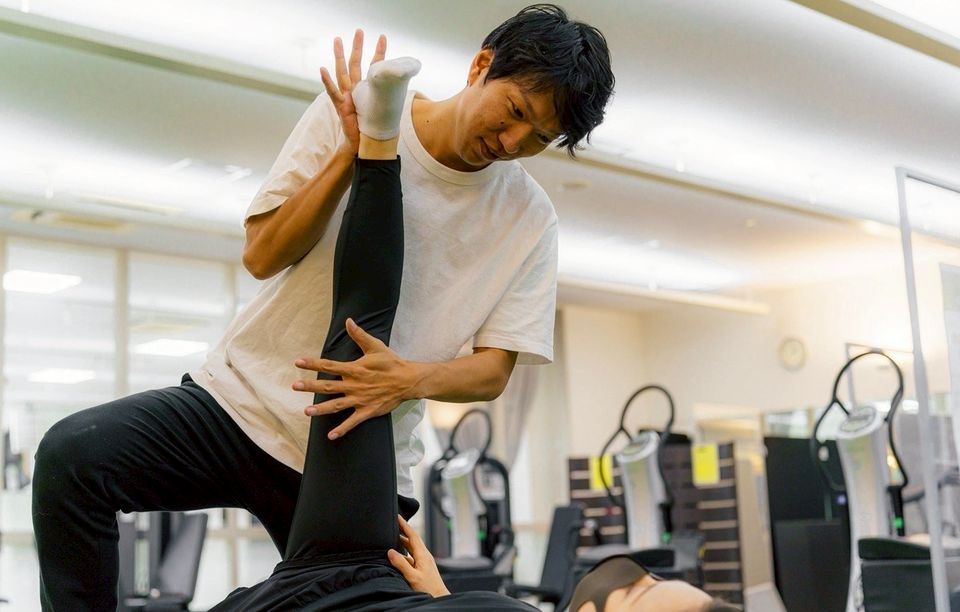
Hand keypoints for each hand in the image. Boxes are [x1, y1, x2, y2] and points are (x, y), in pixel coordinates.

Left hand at [294, 318, 422, 438]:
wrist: (408, 380)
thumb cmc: (391, 362)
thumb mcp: (375, 346)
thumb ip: (359, 335)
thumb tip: (348, 321)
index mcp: (355, 369)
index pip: (329, 365)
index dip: (313, 363)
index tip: (298, 362)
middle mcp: (354, 385)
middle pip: (328, 385)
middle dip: (310, 386)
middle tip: (294, 386)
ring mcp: (360, 399)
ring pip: (336, 405)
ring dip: (321, 409)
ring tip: (306, 411)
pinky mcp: (367, 410)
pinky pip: (352, 422)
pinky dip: (342, 429)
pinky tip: (330, 436)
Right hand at [320, 29, 386, 154]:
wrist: (365, 145)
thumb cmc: (374, 127)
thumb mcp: (385, 108)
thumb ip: (391, 96)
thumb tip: (408, 86)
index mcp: (365, 89)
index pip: (372, 67)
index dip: (378, 53)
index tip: (382, 38)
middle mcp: (354, 90)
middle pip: (354, 64)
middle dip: (357, 47)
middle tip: (358, 31)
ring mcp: (346, 97)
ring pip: (342, 73)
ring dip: (339, 56)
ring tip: (337, 40)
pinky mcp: (341, 107)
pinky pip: (332, 93)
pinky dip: (327, 82)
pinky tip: (323, 70)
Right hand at [387, 515, 449, 596]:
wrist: (439, 597)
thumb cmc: (429, 589)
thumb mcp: (413, 576)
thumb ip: (401, 564)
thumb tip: (390, 551)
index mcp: (423, 554)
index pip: (413, 535)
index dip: (404, 525)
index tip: (398, 516)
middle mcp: (424, 555)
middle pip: (412, 539)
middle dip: (403, 530)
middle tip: (393, 523)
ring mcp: (424, 561)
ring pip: (412, 548)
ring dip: (403, 541)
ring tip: (393, 536)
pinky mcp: (422, 568)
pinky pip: (412, 556)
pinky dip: (404, 553)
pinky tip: (398, 556)